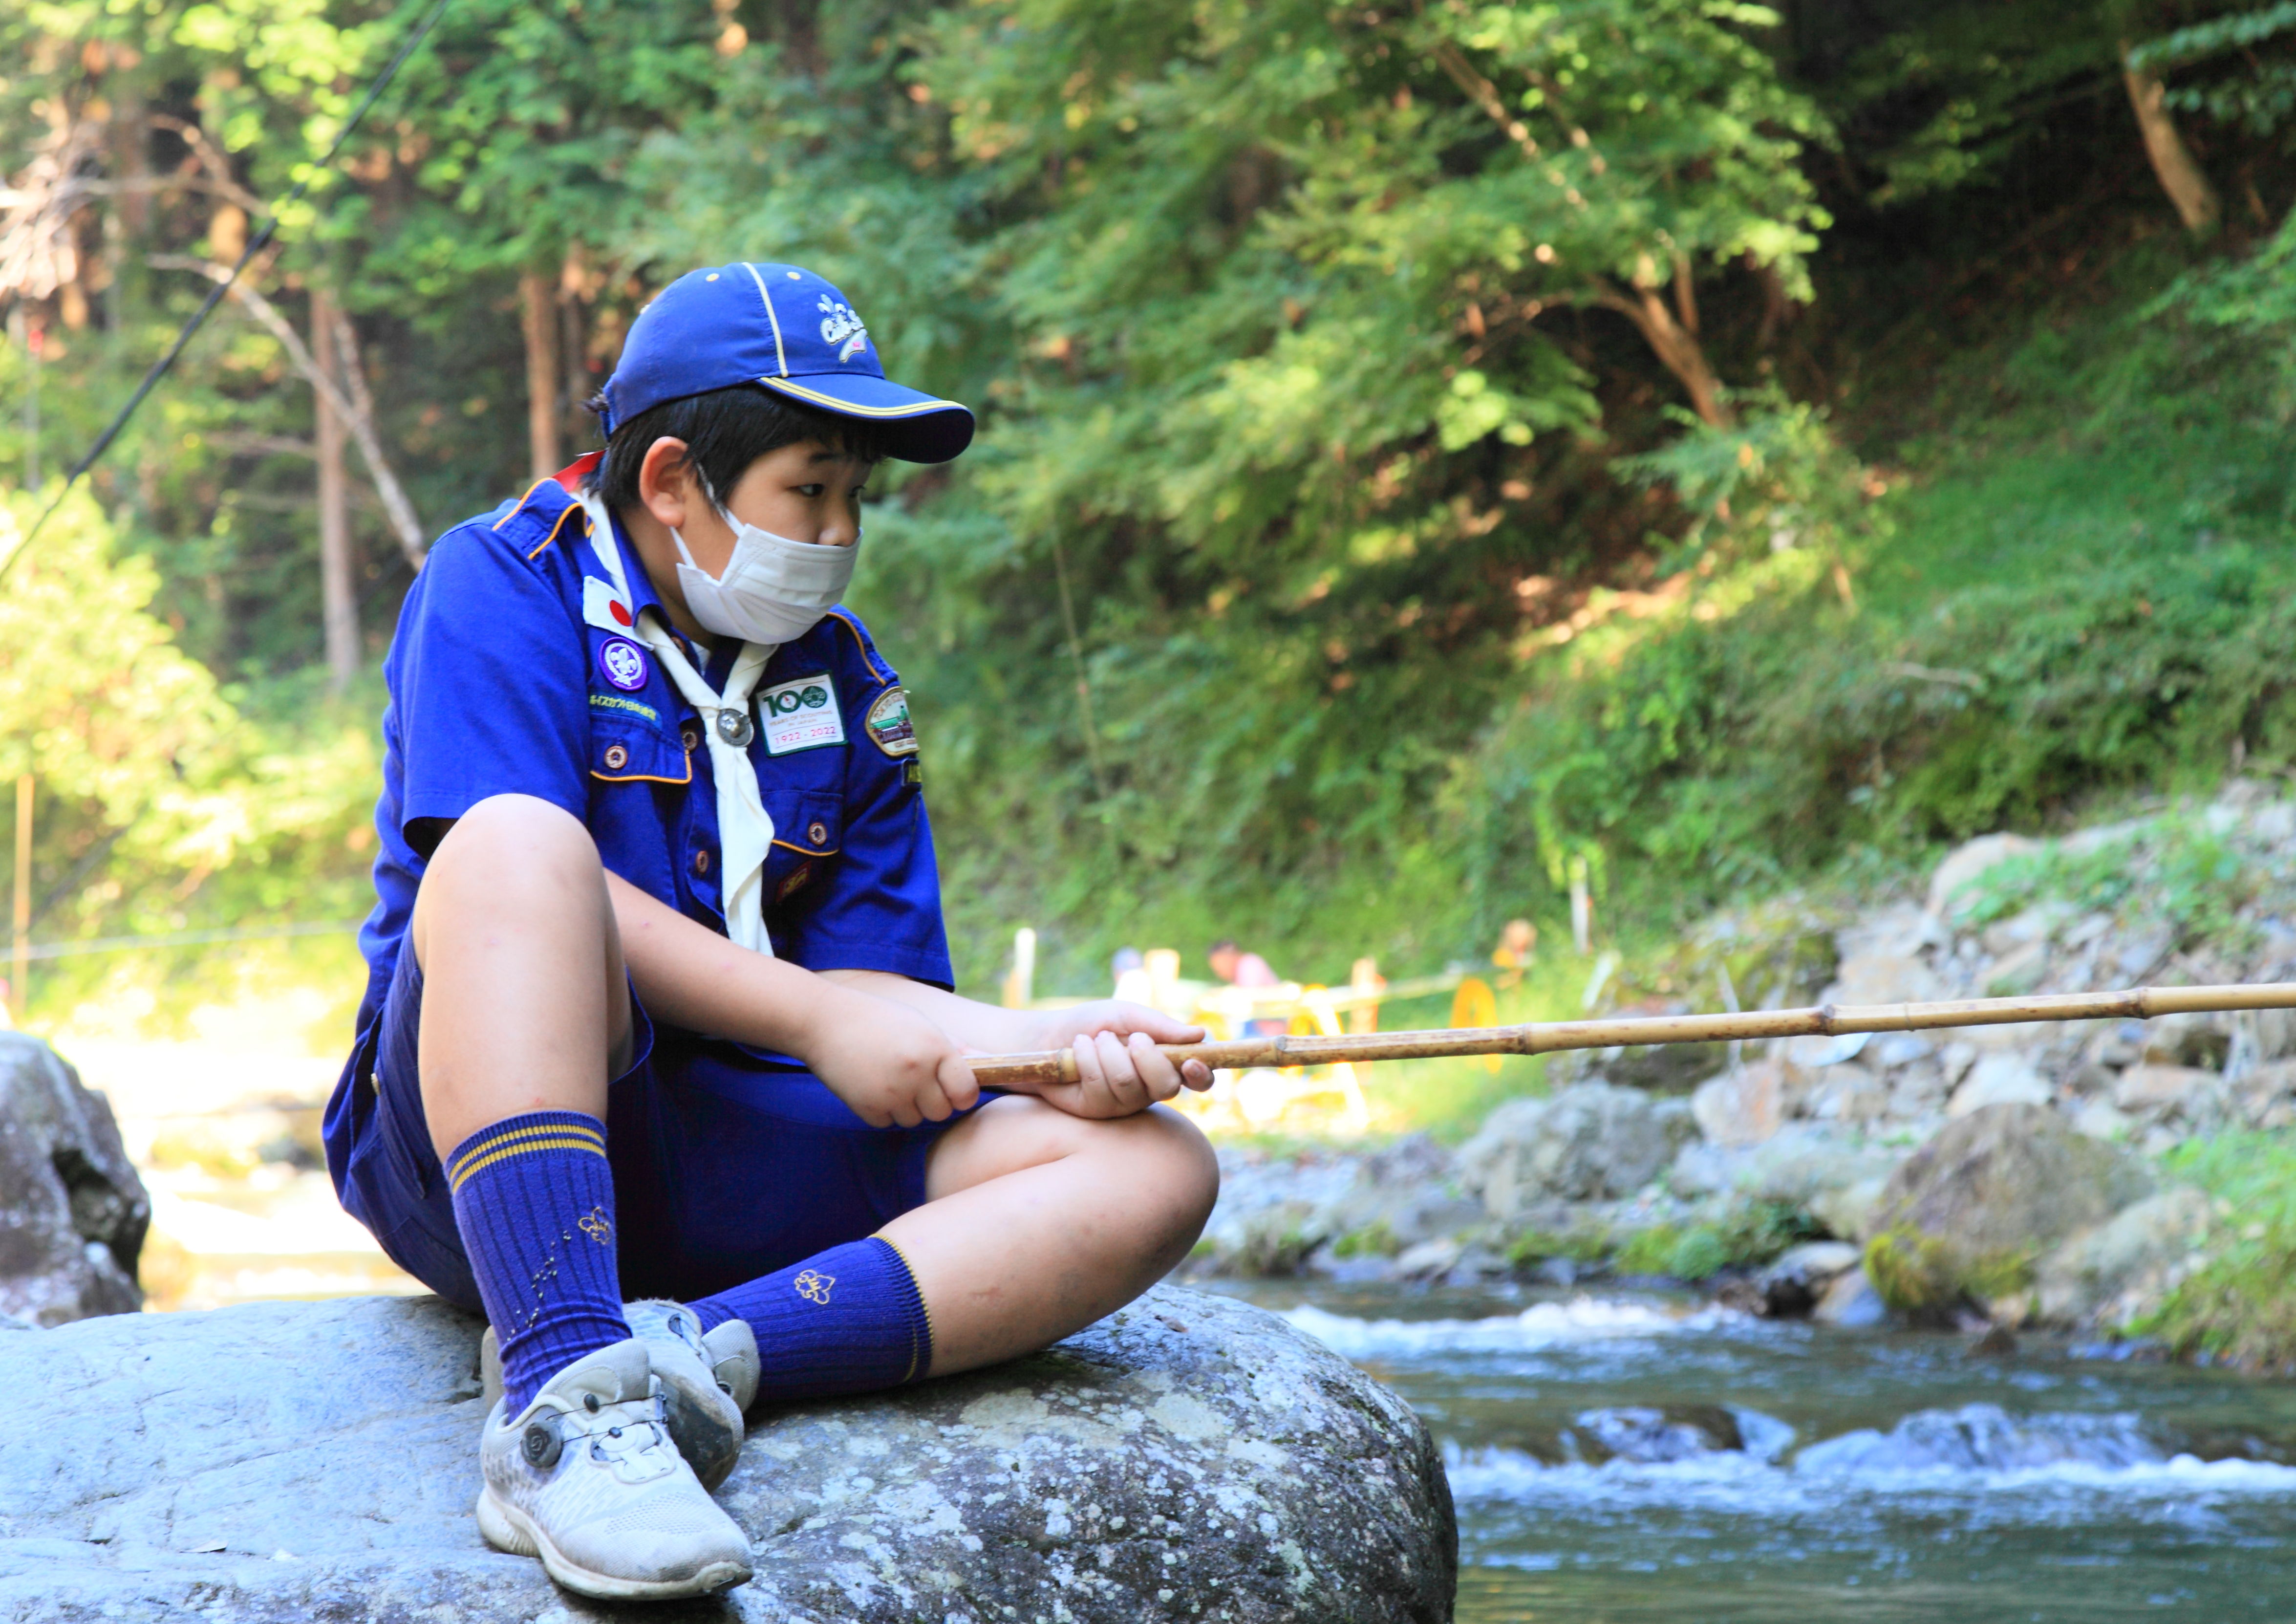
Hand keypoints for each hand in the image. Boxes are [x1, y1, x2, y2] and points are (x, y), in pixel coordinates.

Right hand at [801, 983, 978, 1127]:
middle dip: (932, 1102)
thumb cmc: (879, 1020)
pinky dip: (881, 1112)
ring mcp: (891, 1092)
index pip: (967, 1092)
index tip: (951, 1089)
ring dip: (906, 1107)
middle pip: (941, 1112)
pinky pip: (887, 1123)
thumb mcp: (921, 1025)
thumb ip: (954, 1048)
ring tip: (889, 1079)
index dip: (961, 1094)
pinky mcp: (867, 1106)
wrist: (824, 1021)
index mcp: (936, 1048)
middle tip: (914, 1082)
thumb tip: (990, 1062)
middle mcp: (918, 1072)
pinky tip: (870, 1086)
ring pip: (914, 1120)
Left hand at [1029, 1001, 1213, 1119]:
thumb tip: (1200, 1033)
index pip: (1197, 1079)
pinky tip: (1078, 1050)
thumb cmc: (1090, 1024)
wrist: (1046, 1037)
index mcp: (1164, 1063)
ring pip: (1128, 1084)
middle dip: (1148, 1058)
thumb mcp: (1125, 1015)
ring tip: (1095, 1039)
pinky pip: (1100, 1088)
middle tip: (1131, 1038)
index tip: (1191, 1060)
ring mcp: (1124, 1103)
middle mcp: (1149, 1088)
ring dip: (1108, 1052)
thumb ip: (1159, 1025)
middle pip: (1166, 1086)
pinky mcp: (1097, 1110)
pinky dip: (1087, 1060)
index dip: (1201, 1074)